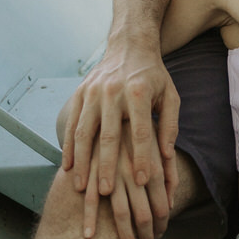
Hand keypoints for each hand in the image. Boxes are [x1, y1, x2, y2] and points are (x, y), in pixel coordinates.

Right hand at [62, 36, 179, 225]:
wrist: (129, 45)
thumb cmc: (154, 76)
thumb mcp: (170, 95)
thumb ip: (169, 125)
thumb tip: (166, 156)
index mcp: (139, 92)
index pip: (140, 131)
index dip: (142, 157)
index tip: (143, 181)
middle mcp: (114, 91)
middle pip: (109, 135)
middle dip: (107, 166)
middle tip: (106, 193)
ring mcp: (93, 92)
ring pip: (84, 132)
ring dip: (82, 161)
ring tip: (81, 187)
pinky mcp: (80, 93)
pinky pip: (72, 124)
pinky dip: (69, 147)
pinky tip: (68, 167)